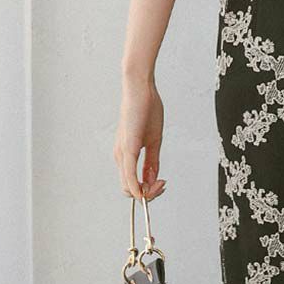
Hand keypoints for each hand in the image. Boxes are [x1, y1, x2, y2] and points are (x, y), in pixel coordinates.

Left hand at [114, 76, 165, 198]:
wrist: (141, 89)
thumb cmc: (146, 110)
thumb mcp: (153, 141)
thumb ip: (152, 161)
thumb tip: (152, 179)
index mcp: (126, 155)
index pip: (133, 184)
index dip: (148, 190)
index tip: (162, 183)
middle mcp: (120, 156)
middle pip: (129, 190)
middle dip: (148, 194)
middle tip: (163, 185)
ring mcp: (122, 153)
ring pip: (128, 186)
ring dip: (146, 192)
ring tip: (161, 183)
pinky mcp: (127, 148)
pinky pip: (129, 174)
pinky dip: (136, 186)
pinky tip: (144, 190)